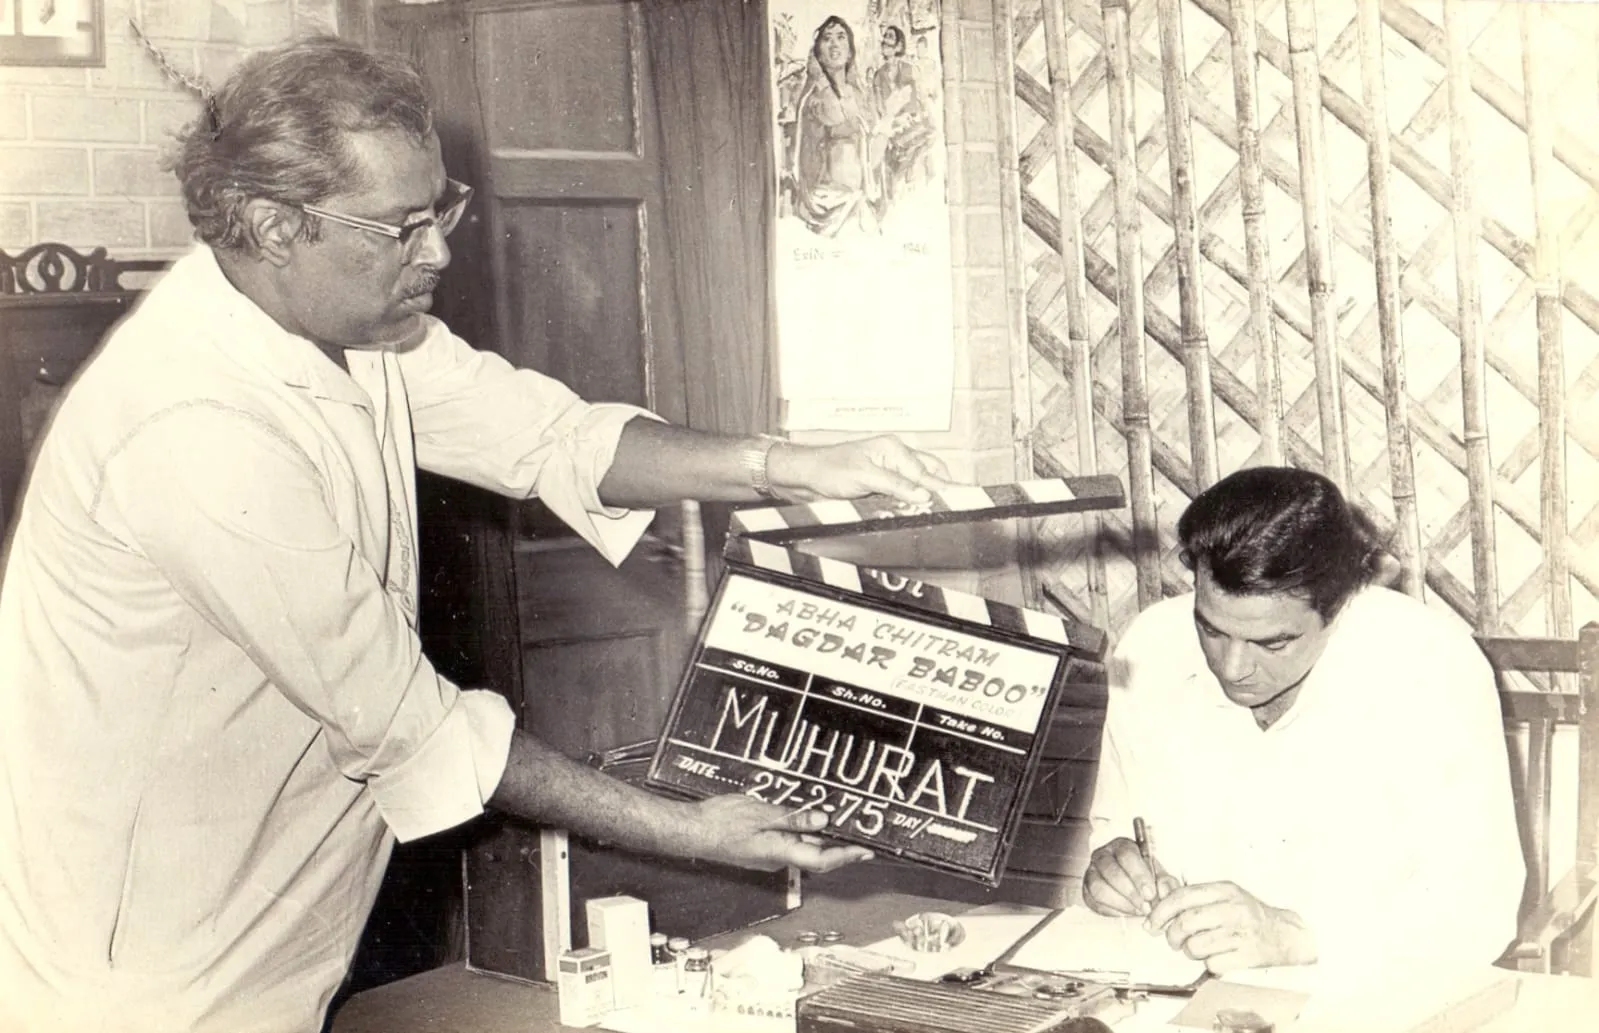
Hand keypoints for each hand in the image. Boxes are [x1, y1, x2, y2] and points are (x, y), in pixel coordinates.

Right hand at [688, 794, 874, 873]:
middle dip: (840, 850)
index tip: (866, 852)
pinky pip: (789, 845)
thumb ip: (793, 819)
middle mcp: (777, 859)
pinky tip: (809, 823)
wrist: (692, 831)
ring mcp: (768, 856)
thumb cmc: (721, 822)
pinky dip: (804, 836)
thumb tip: (823, 821)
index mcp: (779, 852)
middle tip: (862, 840)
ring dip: (823, 842)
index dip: (846, 856)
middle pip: (816, 858)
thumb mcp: (760, 814)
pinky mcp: (760, 849)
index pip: (821, 860)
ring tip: (842, 828)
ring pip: (803, 851)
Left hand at [767, 435, 952, 505]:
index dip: (945, 487)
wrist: (806, 476)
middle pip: (931, 473)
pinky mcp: (883, 482)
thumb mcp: (863, 477)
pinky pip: (907, 490)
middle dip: (942, 489)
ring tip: (941, 510)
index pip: (926, 471)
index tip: (964, 498)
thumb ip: (895, 485)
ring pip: (921, 482)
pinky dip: (915, 499)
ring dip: (928, 496)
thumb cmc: (829, 470)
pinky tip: (921, 508)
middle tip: (955, 508)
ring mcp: (890, 468)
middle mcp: (896, 455)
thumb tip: (924, 493)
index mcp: (894, 448)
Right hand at [1082, 837, 1177, 916]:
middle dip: (1130, 892)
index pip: (1126, 855)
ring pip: (1098, 888)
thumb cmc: (1146, 877)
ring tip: (1137, 910)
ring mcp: (1092, 872)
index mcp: (1122, 846)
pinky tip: (1127, 911)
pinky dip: (1112, 910)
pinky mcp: (1086, 890)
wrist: (1133, 884)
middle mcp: (1103, 855)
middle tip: (1146, 906)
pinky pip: (1094, 902)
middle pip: (1110, 871)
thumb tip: (1163, 892)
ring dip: (1121, 903)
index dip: (1138, 875)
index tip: (1150, 893)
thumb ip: (1166, 883)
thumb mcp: (1160, 875)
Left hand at [1145, 881, 1315, 973]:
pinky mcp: (1247, 956)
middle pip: (1186, 922)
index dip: (1161, 911)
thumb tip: (1158, 907)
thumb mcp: (1224, 896)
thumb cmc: (1247, 915)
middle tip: (1173, 940)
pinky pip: (1212, 964)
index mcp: (1224, 890)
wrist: (1284, 934)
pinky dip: (1209, 964)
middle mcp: (1233, 909)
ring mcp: (1241, 933)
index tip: (1151, 924)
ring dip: (1190, 951)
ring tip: (1198, 948)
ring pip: (1196, 945)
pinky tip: (1217, 956)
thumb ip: (1194, 898)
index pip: (1182, 897)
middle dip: (1172, 935)